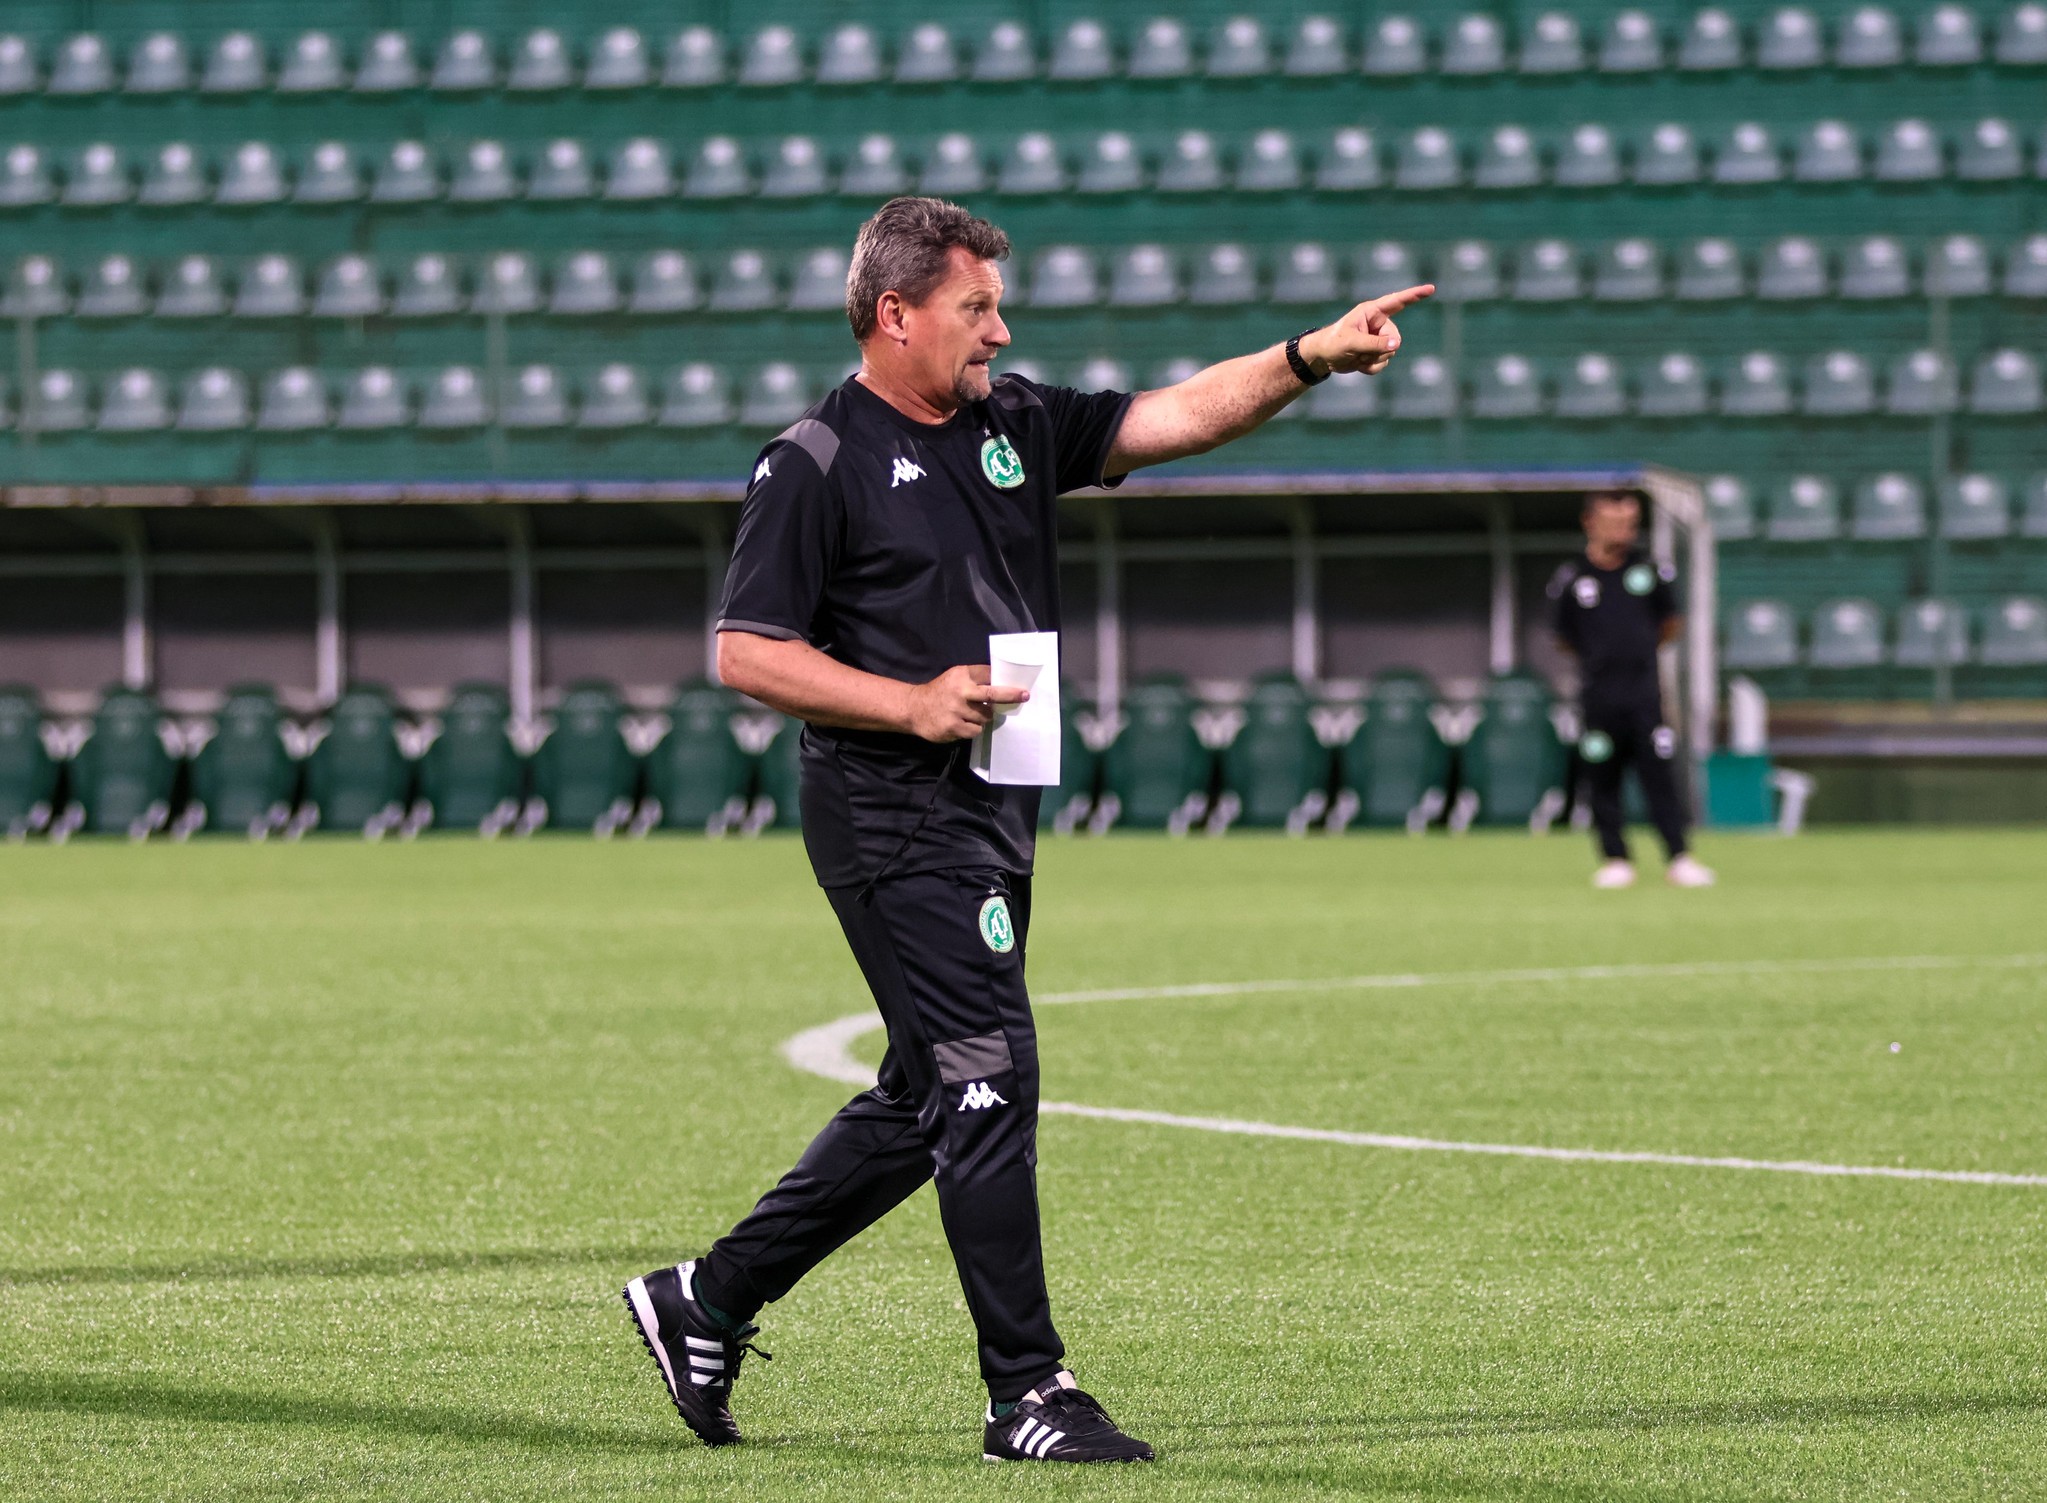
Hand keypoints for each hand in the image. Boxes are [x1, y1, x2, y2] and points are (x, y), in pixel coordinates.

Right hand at [904, 664, 1028, 742]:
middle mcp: (960, 691)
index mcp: (961, 675)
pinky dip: (974, 728)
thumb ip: (974, 677)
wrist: (914, 708)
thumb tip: (1000, 680)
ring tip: (972, 714)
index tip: (1021, 687)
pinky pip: (975, 730)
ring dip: (984, 717)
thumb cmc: (939, 692)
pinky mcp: (954, 727)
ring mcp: (957, 711)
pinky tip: (964, 724)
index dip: (1004, 680)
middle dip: (1010, 695)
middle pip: (992, 694)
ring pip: (985, 717)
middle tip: (1024, 696)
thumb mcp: (954, 677)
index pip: (988, 675)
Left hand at [1301, 284, 1435, 376]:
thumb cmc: (1333, 343)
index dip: (1414, 295)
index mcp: (1372, 312)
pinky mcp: (1377, 351)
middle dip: (1379, 350)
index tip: (1431, 289)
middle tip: (1360, 352)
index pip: (1397, 301)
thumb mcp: (1352, 342)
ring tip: (1356, 357)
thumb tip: (1396, 346)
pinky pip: (1384, 363)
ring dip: (1373, 360)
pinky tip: (1359, 365)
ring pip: (1390, 353)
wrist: (1323, 358)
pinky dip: (1372, 368)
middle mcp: (1378, 323)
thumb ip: (1374, 343)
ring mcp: (1379, 338)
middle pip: (1395, 339)